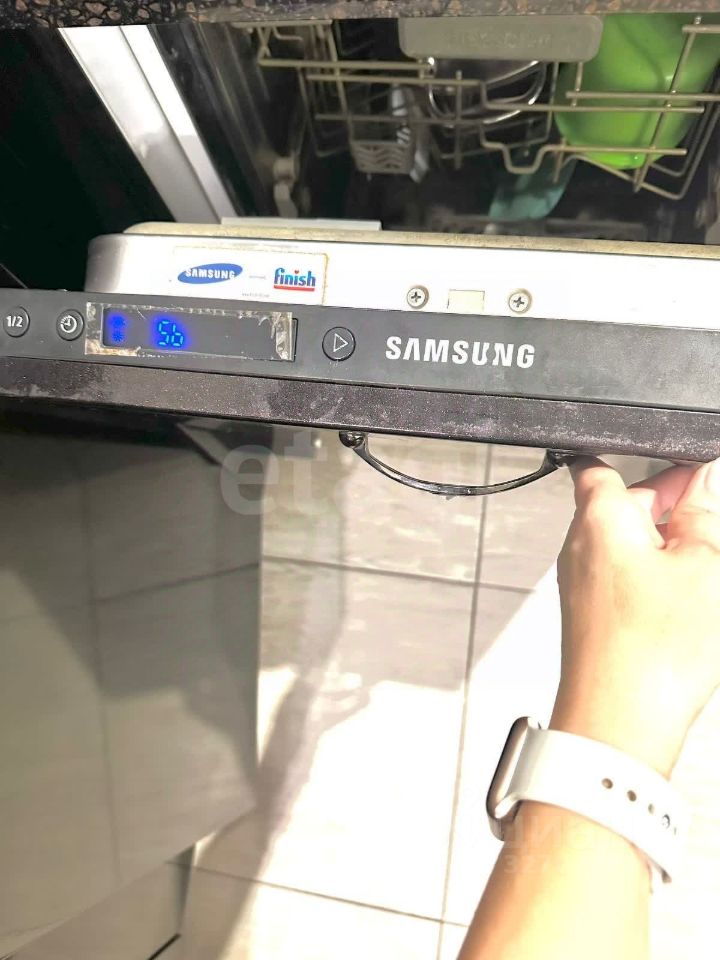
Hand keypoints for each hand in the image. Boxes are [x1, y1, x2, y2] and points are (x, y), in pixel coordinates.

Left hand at [552, 456, 719, 775]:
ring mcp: (579, 582)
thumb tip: (702, 483)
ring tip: (703, 555)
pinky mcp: (588, 615)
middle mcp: (578, 546)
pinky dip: (650, 573)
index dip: (643, 458)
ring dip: (661, 540)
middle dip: (665, 502)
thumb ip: (701, 517)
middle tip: (707, 509)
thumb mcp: (701, 567)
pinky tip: (683, 592)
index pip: (601, 463)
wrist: (617, 720)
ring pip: (622, 543)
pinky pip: (618, 577)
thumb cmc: (651, 649)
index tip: (685, 467)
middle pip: (618, 504)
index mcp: (599, 517)